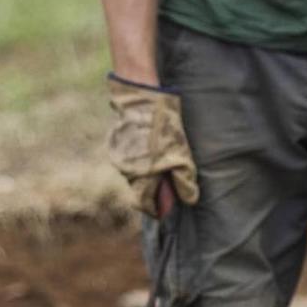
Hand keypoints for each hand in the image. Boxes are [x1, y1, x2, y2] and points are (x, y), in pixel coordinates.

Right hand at [106, 74, 199, 216]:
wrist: (141, 98)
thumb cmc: (162, 127)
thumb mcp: (179, 154)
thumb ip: (184, 179)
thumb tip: (190, 199)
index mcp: (141, 176)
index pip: (144, 204)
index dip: (157, 208)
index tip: (167, 209)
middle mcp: (126, 169)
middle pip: (139, 189)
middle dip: (153, 190)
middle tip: (168, 184)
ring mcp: (119, 156)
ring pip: (134, 174)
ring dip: (146, 173)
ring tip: (161, 162)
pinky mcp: (116, 143)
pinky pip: (128, 159)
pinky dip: (139, 159)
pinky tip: (151, 148)